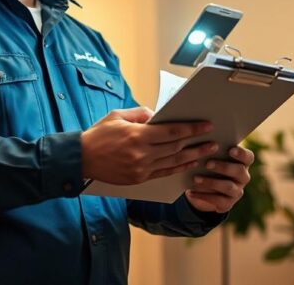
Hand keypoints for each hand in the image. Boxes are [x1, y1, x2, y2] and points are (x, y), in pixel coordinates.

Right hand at [81, 107, 217, 184]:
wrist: (81, 159)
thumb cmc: (98, 134)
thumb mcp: (118, 116)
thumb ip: (140, 114)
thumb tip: (158, 116)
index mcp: (137, 135)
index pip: (172, 131)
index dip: (191, 128)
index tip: (206, 125)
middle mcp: (141, 154)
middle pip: (176, 148)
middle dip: (196, 142)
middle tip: (213, 139)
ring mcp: (140, 169)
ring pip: (173, 162)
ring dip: (192, 156)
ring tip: (207, 152)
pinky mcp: (138, 179)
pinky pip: (163, 173)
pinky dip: (178, 168)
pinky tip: (189, 164)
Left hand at [184, 145, 254, 213]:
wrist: (204, 187)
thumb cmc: (208, 163)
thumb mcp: (211, 156)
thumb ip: (212, 151)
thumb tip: (203, 145)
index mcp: (243, 162)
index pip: (248, 157)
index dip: (241, 153)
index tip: (230, 150)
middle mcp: (243, 177)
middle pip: (239, 171)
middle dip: (223, 167)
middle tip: (207, 164)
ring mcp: (237, 191)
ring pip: (228, 187)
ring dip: (211, 182)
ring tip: (195, 179)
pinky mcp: (228, 203)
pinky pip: (218, 201)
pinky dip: (203, 196)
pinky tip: (190, 192)